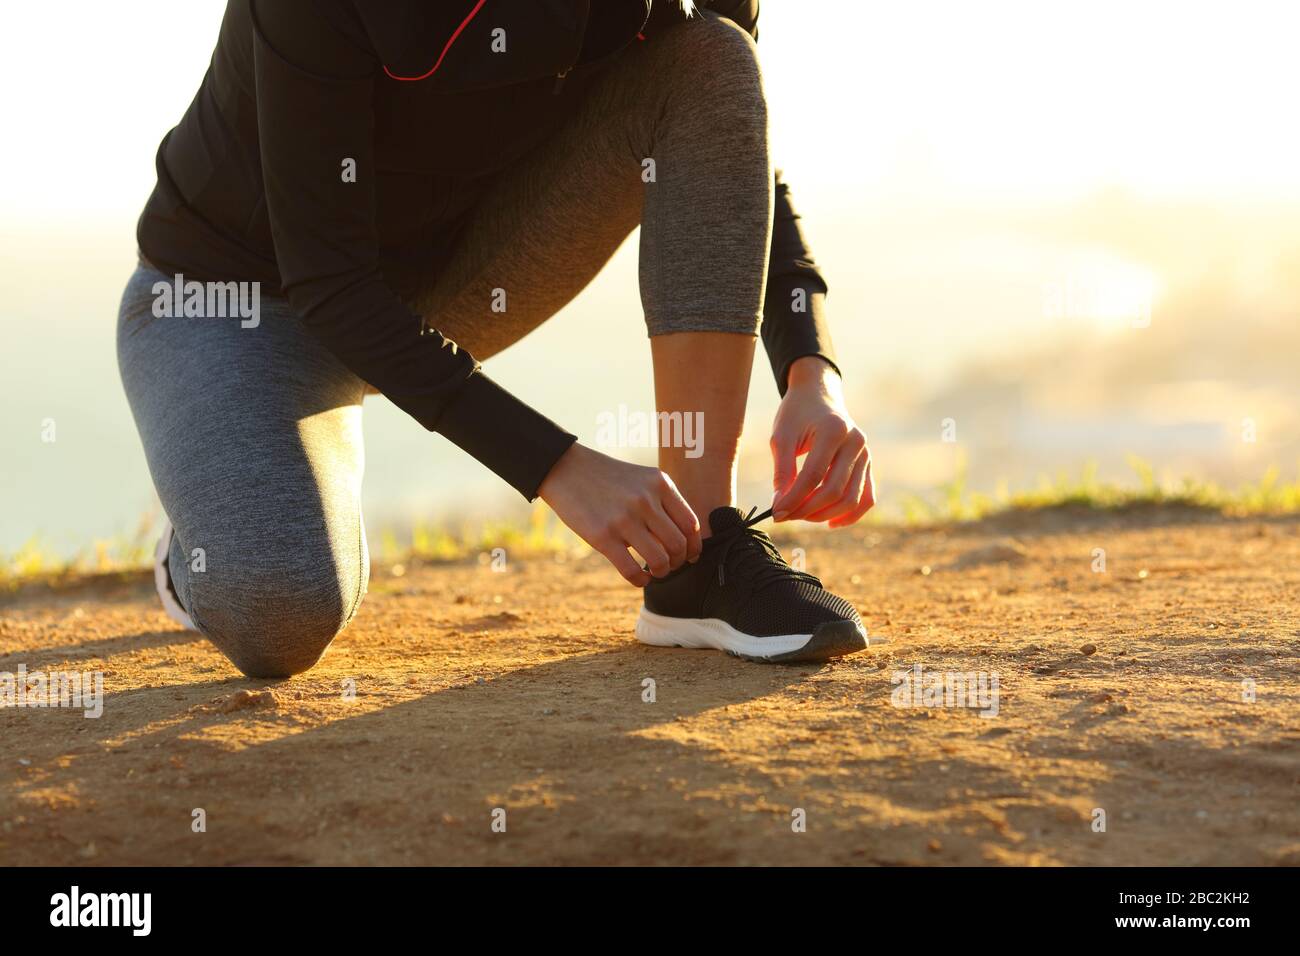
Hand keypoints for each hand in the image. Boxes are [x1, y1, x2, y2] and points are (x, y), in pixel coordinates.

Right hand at [539, 443, 702, 585]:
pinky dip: (640, 581)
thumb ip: (663, 502)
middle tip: (670, 565)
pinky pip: (632, 570)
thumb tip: (682, 541)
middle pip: (678, 545)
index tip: (690, 557)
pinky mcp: (602, 536)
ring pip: (659, 560)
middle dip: (678, 562)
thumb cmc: (608, 478)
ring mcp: (624, 519)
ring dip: (662, 573)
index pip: (691, 525)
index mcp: (660, 484)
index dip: (694, 547)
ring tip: (655, 572)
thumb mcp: (642, 479)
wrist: (565, 468)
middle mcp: (646, 501)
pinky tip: (640, 579)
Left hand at [770, 357, 875, 527]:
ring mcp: (866, 454)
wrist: (818, 396)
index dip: (794, 498)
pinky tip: (829, 523)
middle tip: (784, 515)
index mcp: (834, 430)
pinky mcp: (868, 464)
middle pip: (834, 490)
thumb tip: (780, 506)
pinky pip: (866, 498)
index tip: (776, 512)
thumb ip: (782, 470)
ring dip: (824, 515)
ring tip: (801, 516)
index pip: (814, 475)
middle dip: (807, 509)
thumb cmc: (796, 414)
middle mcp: (856, 442)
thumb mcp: (781, 436)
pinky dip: (850, 515)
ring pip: (852, 498)